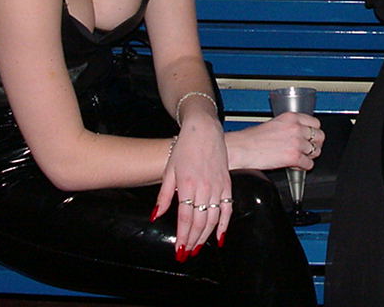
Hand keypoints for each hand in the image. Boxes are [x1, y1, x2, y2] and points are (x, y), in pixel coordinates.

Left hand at [154, 112, 230, 257]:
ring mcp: (218, 186)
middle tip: (187, 254)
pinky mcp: (227, 184)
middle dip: (193, 241)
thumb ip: (164, 195)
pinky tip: (219, 237)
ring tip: (197, 248)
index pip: (186, 218)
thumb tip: (155, 216)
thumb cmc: (184, 147)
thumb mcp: (169, 170)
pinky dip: (225, 225)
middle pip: (200, 222)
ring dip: (206, 236)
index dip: (183, 236)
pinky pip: (228, 208)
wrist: (204, 130)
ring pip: (214, 219)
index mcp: (187, 184)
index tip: (179, 250)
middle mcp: (205, 188)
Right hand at [225, 111, 323, 171]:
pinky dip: (304, 167)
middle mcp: (296, 128)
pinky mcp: (294, 157)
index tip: (311, 137)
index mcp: (291, 117)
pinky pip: (309, 165)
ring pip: (316, 151)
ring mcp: (296, 142)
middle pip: (320, 136)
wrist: (242, 148)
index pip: (315, 123)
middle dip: (315, 144)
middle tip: (309, 149)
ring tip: (300, 158)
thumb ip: (289, 126)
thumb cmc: (252, 138)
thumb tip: (298, 133)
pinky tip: (295, 165)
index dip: (314, 132)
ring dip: (309, 156)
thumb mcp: (274, 123)